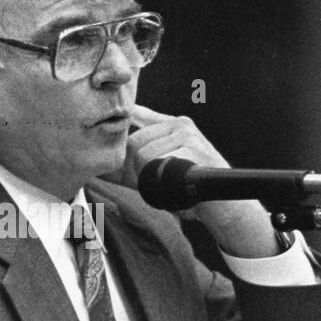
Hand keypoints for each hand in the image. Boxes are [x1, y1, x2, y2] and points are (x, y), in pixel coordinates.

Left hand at [101, 104, 228, 192]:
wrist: (222, 204)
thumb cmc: (188, 189)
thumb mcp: (156, 174)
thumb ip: (129, 167)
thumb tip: (97, 168)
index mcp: (171, 126)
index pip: (139, 115)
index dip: (123, 122)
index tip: (112, 126)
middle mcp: (179, 125)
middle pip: (136, 142)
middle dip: (136, 167)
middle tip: (153, 181)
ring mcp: (187, 134)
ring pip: (145, 154)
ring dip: (149, 176)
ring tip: (167, 183)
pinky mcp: (192, 147)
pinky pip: (158, 163)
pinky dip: (161, 179)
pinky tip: (175, 183)